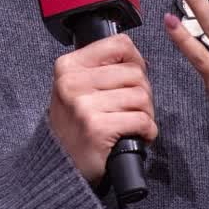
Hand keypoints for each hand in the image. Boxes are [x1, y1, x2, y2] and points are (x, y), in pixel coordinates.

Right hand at [48, 33, 158, 185]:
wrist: (62, 164)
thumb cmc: (75, 125)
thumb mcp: (76, 88)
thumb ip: (100, 68)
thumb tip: (137, 58)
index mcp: (68, 67)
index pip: (119, 44)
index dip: (135, 60)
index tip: (130, 78)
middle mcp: (72, 83)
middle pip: (135, 73)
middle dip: (142, 92)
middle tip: (130, 109)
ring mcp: (83, 106)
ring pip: (141, 96)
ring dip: (145, 114)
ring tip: (130, 123)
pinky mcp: (97, 128)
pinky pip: (142, 120)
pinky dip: (147, 131)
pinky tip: (135, 136)